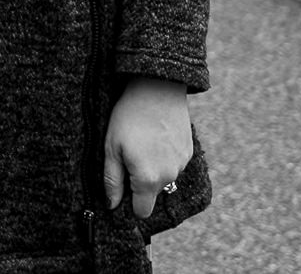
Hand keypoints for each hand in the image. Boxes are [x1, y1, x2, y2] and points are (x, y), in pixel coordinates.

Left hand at [103, 75, 193, 218]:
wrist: (157, 89)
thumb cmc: (128, 117)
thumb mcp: (111, 147)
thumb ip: (112, 180)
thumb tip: (111, 204)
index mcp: (148, 179)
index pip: (142, 210)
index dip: (129, 201)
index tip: (122, 185)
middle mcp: (169, 176)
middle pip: (152, 193)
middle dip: (139, 182)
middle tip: (128, 155)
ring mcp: (182, 164)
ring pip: (164, 178)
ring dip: (153, 168)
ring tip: (142, 142)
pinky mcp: (189, 152)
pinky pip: (174, 163)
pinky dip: (164, 156)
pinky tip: (155, 137)